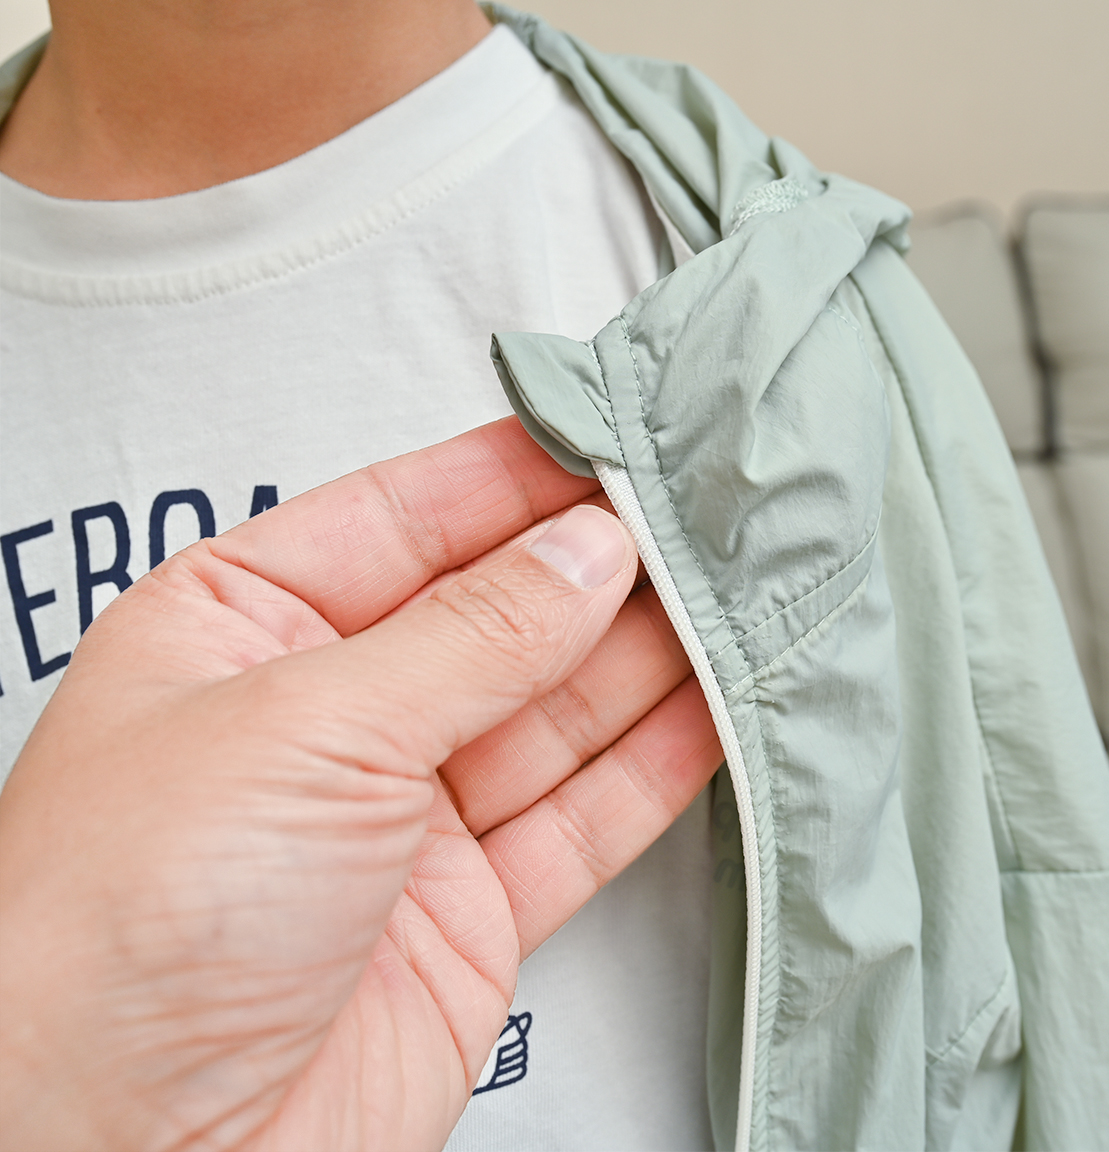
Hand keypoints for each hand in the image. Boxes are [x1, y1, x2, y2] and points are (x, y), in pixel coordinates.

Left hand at [0, 418, 721, 1151]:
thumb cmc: (120, 925)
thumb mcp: (308, 727)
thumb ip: (470, 637)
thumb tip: (587, 552)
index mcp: (245, 624)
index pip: (408, 514)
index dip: (520, 475)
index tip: (623, 432)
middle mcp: (327, 711)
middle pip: (494, 610)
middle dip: (602, 564)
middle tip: (707, 512)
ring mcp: (403, 813)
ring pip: (553, 708)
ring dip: (647, 655)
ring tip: (739, 590)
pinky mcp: (469, 909)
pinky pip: (582, 813)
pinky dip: (655, 762)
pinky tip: (715, 702)